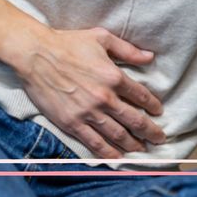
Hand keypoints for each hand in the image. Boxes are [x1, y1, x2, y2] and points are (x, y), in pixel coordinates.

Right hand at [13, 26, 166, 158]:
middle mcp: (104, 98)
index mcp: (114, 76)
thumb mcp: (102, 38)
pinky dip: (108, 152)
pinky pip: (94, 143)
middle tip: (159, 138)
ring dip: (133, 145)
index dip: (153, 106)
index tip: (158, 112)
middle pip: (134, 120)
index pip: (141, 96)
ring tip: (142, 150)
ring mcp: (88, 113)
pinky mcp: (72, 123)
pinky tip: (117, 158)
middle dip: (150, 131)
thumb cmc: (68, 43)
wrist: (36, 55)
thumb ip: (128, 50)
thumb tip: (150, 57)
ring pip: (117, 135)